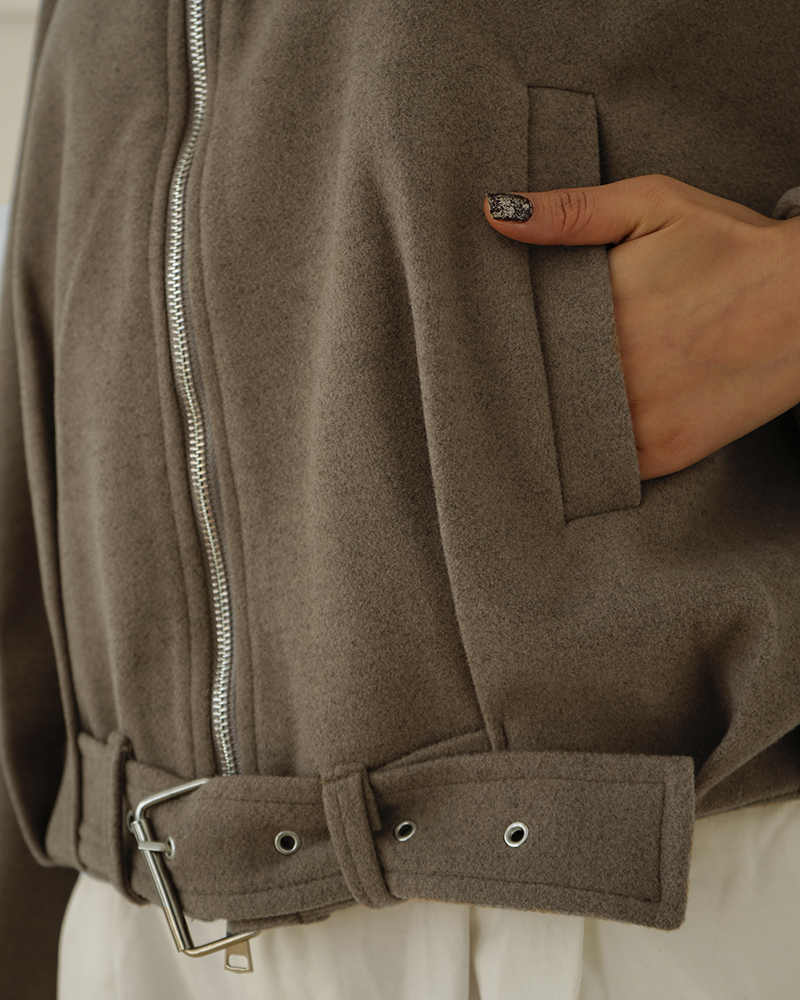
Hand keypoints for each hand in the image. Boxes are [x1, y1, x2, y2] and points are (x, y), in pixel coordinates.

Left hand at [484, 175, 799, 479]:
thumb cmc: (734, 246)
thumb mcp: (653, 204)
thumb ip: (573, 212)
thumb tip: (495, 212)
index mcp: (603, 307)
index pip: (523, 334)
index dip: (507, 338)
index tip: (491, 339)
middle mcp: (617, 369)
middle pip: (539, 386)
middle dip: (524, 379)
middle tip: (502, 378)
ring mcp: (641, 419)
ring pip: (564, 431)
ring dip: (549, 421)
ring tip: (540, 404)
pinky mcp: (664, 453)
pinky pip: (601, 466)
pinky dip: (585, 454)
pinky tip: (580, 433)